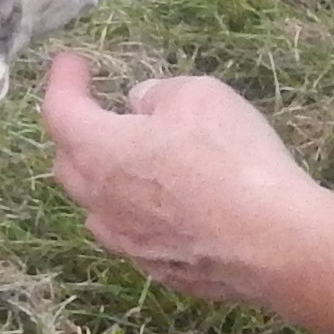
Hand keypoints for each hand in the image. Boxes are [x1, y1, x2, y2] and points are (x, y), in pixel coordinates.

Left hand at [41, 56, 333, 333]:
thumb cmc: (230, 157)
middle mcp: (102, 202)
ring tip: (126, 161)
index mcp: (100, 152)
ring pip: (97, 206)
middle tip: (96, 111)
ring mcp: (129, 242)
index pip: (60, 111)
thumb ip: (159, 94)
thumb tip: (140, 105)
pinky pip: (131, 234)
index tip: (71, 62)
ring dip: (102, 178)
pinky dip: (134, 211)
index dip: (62, 82)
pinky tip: (161, 205)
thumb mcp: (198, 96)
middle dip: (76, 132)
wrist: (273, 242)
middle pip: (68, 163)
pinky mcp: (159, 270)